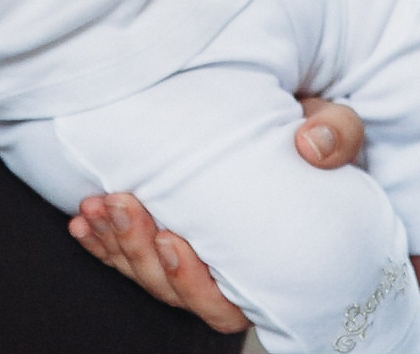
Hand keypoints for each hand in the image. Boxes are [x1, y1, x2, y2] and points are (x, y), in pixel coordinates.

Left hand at [68, 96, 364, 330]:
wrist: (290, 113)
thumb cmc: (316, 131)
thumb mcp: (337, 125)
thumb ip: (336, 135)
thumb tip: (314, 144)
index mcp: (272, 263)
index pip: (226, 305)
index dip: (194, 285)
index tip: (175, 239)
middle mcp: (228, 268)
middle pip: (173, 290)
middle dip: (139, 253)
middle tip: (122, 204)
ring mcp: (192, 253)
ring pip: (144, 274)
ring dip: (114, 244)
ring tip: (95, 205)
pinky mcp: (165, 228)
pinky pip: (126, 252)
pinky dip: (101, 240)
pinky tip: (82, 220)